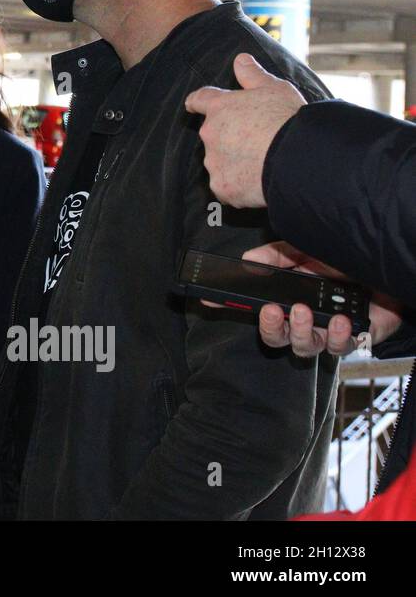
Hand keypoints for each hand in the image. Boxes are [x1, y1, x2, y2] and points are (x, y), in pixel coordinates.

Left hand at [184, 53, 306, 207]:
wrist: (298, 158)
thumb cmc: (288, 119)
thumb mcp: (275, 89)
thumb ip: (253, 75)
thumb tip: (240, 59)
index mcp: (220, 107)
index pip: (199, 99)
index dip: (197, 102)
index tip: (193, 104)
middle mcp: (210, 133)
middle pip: (213, 134)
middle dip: (228, 137)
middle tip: (256, 141)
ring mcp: (214, 162)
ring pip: (219, 161)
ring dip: (233, 161)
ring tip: (261, 162)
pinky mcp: (222, 187)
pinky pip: (225, 187)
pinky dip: (237, 185)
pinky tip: (257, 182)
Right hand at [203, 241, 403, 356]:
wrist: (387, 263)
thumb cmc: (344, 258)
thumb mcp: (304, 248)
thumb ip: (276, 255)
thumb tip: (247, 259)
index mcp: (286, 298)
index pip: (253, 307)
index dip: (228, 306)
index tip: (209, 300)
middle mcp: (304, 320)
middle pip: (276, 338)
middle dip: (270, 328)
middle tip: (273, 311)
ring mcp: (328, 331)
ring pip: (305, 348)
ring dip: (301, 332)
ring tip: (304, 310)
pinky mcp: (354, 338)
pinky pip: (340, 347)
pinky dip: (337, 335)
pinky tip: (339, 320)